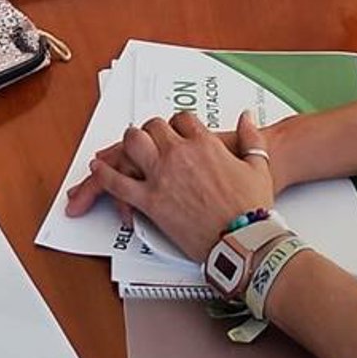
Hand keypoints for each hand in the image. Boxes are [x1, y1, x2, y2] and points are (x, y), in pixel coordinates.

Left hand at [63, 108, 275, 262]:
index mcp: (204, 144)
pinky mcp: (151, 202)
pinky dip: (104, 175)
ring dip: (128, 143)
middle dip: (151, 131)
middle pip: (153, 127)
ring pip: (133, 144)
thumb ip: (252, 138)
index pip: (182, 119)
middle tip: (150, 139)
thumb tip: (247, 117)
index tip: (176, 131)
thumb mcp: (258, 166)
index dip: (177, 124)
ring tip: (127, 148)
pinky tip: (98, 169)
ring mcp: (162, 176)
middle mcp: (179, 154)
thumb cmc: (253, 207)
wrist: (244, 240)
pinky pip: (119, 184)